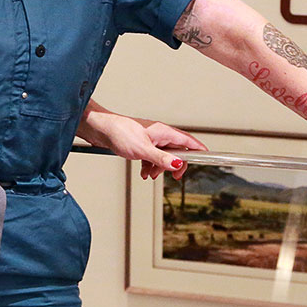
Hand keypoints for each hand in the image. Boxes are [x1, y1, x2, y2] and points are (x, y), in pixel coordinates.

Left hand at [87, 113, 207, 180]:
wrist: (100, 129)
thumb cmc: (119, 133)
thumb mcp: (143, 150)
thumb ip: (161, 159)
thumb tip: (178, 165)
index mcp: (163, 132)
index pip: (188, 141)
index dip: (198, 150)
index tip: (207, 158)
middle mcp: (158, 134)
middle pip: (176, 151)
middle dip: (175, 165)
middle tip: (174, 177)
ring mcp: (149, 139)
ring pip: (162, 155)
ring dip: (158, 167)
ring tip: (149, 174)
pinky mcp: (140, 144)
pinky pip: (151, 156)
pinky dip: (149, 165)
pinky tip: (143, 171)